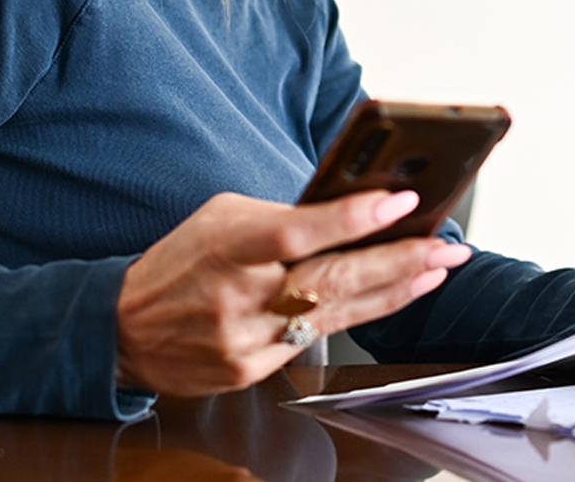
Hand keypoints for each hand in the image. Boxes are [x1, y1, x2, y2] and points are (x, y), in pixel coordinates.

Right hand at [115, 190, 472, 395]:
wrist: (127, 329)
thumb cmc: (182, 261)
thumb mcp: (222, 218)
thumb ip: (282, 217)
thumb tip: (350, 210)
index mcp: (227, 246)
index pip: (296, 232)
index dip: (351, 219)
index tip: (399, 204)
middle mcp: (238, 296)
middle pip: (331, 280)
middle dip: (399, 262)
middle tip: (447, 247)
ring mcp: (246, 339)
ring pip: (336, 315)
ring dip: (395, 290)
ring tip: (437, 269)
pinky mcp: (251, 370)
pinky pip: (317, 342)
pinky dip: (359, 317)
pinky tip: (391, 297)